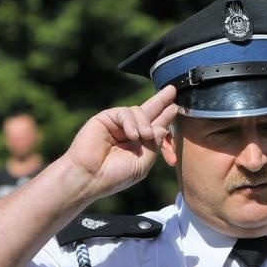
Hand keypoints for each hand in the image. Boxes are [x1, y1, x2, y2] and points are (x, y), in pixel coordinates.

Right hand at [59, 85, 178, 201]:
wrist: (90, 177)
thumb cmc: (115, 175)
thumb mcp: (142, 163)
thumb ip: (154, 145)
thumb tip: (163, 127)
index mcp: (140, 144)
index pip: (156, 127)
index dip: (167, 119)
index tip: (177, 108)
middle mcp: (130, 132)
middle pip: (149, 112)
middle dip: (161, 102)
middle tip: (172, 90)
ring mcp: (118, 124)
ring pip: (139, 111)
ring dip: (145, 123)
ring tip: (146, 136)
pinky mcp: (105, 118)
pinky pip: (125, 113)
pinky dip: (131, 122)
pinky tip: (132, 135)